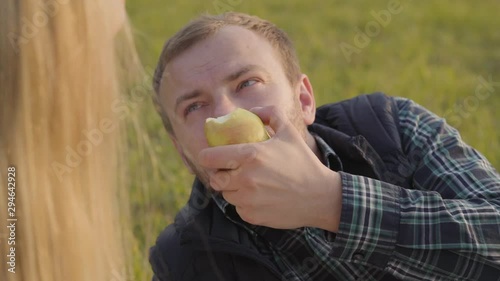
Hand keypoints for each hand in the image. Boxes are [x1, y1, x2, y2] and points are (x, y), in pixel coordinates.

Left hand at [198, 106, 341, 231]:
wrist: (319, 196)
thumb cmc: (303, 162)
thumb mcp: (289, 132)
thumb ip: (270, 114)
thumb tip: (252, 111)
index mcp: (250, 155)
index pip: (209, 157)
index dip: (207, 156)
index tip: (211, 156)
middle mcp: (245, 178)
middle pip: (215, 178)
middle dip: (220, 174)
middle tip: (232, 171)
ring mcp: (247, 199)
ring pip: (226, 194)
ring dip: (233, 189)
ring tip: (251, 184)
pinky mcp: (251, 216)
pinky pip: (238, 208)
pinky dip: (245, 203)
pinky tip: (260, 197)